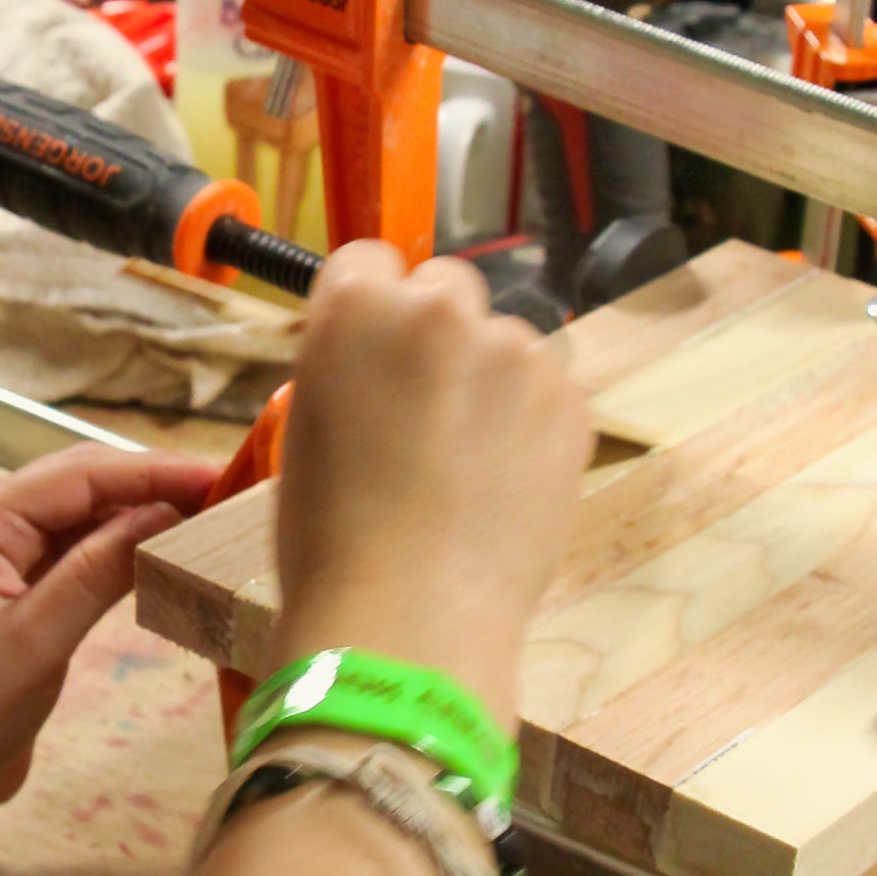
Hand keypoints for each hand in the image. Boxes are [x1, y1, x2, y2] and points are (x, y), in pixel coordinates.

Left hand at [0, 445, 216, 823]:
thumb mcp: (35, 641)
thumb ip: (97, 570)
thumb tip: (166, 511)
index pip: (81, 475)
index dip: (154, 472)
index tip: (221, 476)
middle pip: (85, 482)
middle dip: (155, 484)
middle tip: (229, 494)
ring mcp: (4, 553)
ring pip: (87, 513)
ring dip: (144, 513)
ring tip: (212, 517)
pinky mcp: (22, 587)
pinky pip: (82, 549)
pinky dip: (125, 548)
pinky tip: (167, 553)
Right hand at [271, 242, 589, 726]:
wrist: (407, 615)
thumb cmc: (329, 535)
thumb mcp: (308, 426)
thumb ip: (351, 367)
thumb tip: (388, 365)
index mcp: (355, 308)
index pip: (369, 260)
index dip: (370, 309)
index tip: (374, 350)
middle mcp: (437, 310)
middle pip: (445, 287)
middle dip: (437, 332)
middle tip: (423, 409)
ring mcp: (513, 352)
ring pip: (504, 341)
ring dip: (489, 381)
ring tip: (467, 464)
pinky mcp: (569, 400)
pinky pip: (547, 390)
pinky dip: (530, 424)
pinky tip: (503, 483)